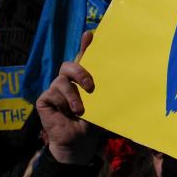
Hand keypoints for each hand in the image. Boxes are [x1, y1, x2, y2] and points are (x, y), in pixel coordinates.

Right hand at [37, 32, 99, 164]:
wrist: (79, 142)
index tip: (91, 34)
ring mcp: (55, 89)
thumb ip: (110, 92)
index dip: (85, 45)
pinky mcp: (44, 100)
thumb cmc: (94, 122)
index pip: (84, 58)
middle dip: (80, 71)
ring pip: (60, 81)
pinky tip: (67, 113)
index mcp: (84, 79)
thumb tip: (131, 81)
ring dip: (73, 96)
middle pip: (69, 65)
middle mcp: (68, 81)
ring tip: (81, 110)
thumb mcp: (104, 105)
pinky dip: (62, 103)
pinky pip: (51, 95)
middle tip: (90, 85)